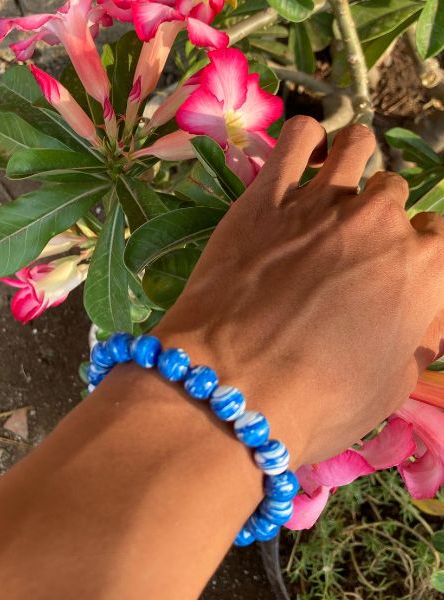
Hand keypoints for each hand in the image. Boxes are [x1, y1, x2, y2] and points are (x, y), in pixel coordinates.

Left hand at [156, 116, 443, 466]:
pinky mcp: (266, 197)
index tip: (390, 269)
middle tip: (345, 246)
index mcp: (422, 271)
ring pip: (357, 147)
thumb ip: (416, 342)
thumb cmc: (318, 403)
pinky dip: (305, 139)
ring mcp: (321, 202)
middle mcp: (379, 224)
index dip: (413, 254)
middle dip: (376, 218)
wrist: (234, 390)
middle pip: (393, 195)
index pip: (435, 238)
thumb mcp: (390, 388)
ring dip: (353, 162)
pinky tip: (300, 157)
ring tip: (333, 185)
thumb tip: (426, 322)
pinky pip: (297, 137)